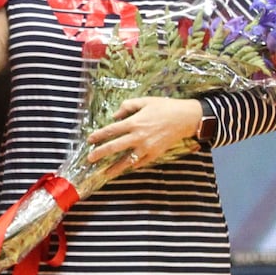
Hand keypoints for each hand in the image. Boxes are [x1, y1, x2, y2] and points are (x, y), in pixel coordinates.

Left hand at [84, 96, 203, 176]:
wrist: (186, 118)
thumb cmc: (165, 107)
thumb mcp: (144, 101)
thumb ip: (127, 107)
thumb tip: (114, 116)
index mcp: (134, 122)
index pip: (111, 131)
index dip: (98, 136)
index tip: (89, 140)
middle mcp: (138, 137)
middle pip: (114, 147)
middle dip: (100, 153)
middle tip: (89, 159)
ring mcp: (147, 147)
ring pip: (127, 160)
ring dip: (114, 167)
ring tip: (104, 173)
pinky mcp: (155, 154)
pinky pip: (140, 163)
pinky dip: (132, 166)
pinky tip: (125, 168)